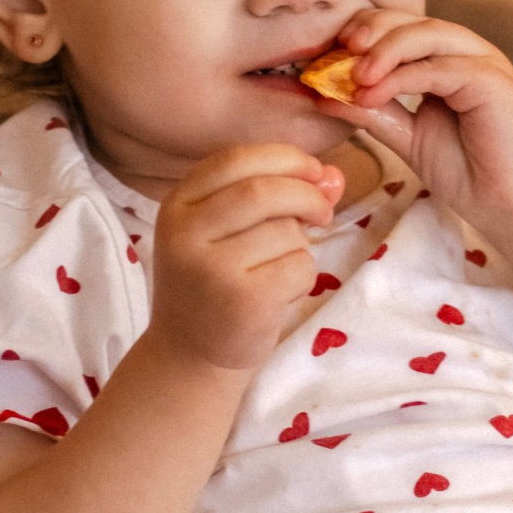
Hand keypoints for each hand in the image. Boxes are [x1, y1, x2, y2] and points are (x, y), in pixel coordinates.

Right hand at [149, 142, 344, 376]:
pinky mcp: (242, 301)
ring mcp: (212, 269)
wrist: (190, 354)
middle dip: (306, 195)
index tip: (313, 170)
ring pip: (287, 232)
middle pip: (264, 191)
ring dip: (301, 245)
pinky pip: (299, 266)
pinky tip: (280, 294)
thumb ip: (276, 196)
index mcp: (178, 205)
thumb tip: (334, 177)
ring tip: (278, 268)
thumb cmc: (216, 283)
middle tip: (323, 212)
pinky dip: (304, 276)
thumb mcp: (229, 231)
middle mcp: (186, 234)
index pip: (235, 159)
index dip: (284, 158)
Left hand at [312, 9, 512, 230]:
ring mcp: (482, 62)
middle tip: (337, 51)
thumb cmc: (468, 172)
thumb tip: (323, 96)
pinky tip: (372, 94)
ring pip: (426, 34)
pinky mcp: (491, 79)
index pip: (401, 27)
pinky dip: (400, 77)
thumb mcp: (407, 137)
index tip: (327, 54)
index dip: (363, 33)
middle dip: (370, 30)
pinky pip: (438, 67)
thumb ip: (372, 113)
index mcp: (448, 60)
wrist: (511, 205)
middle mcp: (466, 53)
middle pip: (412, 20)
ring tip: (354, 76)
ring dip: (383, 50)